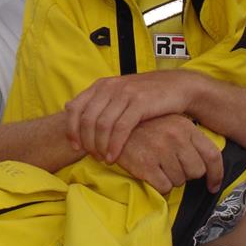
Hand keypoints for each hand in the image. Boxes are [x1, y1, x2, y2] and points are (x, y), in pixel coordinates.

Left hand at [65, 70, 199, 162]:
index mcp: (101, 85)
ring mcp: (125, 93)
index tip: (76, 147)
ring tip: (104, 159)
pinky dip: (114, 145)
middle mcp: (110, 87)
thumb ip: (97, 102)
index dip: (71, 130)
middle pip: (87, 120)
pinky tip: (113, 157)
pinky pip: (120, 128)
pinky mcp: (140, 102)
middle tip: (93, 157)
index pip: (74, 108)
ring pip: (102, 125)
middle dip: (87, 142)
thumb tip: (68, 109)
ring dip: (100, 147)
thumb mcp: (119, 94)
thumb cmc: (147, 95)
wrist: (177, 86)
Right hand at [115, 114, 222, 194]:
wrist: (112, 127)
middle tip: (170, 167)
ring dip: (170, 180)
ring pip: (179, 181)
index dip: (216, 174)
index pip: (212, 155)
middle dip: (185, 175)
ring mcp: (161, 150)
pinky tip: (149, 174)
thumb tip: (207, 167)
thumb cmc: (144, 129)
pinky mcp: (146, 164)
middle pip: (196, 172)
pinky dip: (158, 186)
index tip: (213, 186)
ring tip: (156, 166)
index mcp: (185, 127)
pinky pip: (164, 187)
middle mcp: (176, 137)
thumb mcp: (170, 125)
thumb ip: (189, 141)